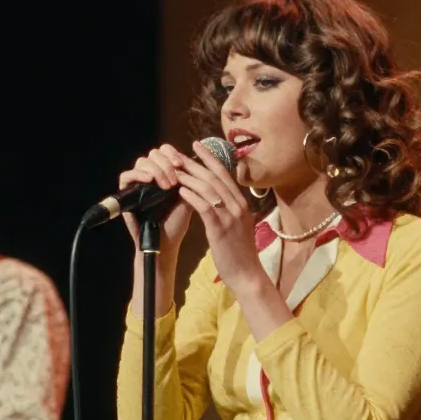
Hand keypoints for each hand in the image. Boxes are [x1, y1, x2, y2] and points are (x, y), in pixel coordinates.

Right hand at [117, 144, 195, 252]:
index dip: (173, 153)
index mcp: (165, 173)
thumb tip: (194, 162)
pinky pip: (127, 175)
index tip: (182, 163)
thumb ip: (189, 180)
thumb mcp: (188, 197)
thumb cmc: (176, 221)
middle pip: (154, 153)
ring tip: (167, 186)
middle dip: (166, 163)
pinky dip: (138, 174)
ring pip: (142, 161)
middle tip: (175, 179)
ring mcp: (138, 182)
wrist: (166, 241)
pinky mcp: (126, 192)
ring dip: (156, 169)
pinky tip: (149, 180)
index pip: (165, 151)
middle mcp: (151, 175)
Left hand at [171, 140, 269, 295]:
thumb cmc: (240, 252)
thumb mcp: (238, 225)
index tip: (196, 145)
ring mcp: (230, 217)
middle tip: (178, 154)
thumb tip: (217, 196)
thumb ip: (229, 208)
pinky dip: (192, 196)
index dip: (209, 158)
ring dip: (189, 177)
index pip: (224, 173)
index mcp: (242, 203)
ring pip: (208, 189)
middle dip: (195, 163)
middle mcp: (238, 205)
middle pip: (214, 177)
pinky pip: (205, 207)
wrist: (247, 274)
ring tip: (174, 170)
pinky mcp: (220, 229)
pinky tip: (180, 190)